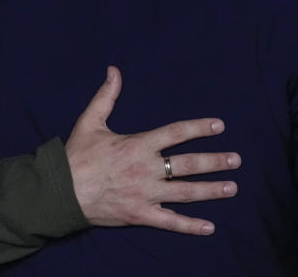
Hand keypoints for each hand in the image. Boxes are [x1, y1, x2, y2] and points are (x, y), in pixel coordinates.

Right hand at [65, 66, 240, 235]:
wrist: (60, 192)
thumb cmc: (76, 156)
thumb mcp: (90, 121)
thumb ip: (106, 96)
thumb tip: (114, 70)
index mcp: (138, 145)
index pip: (176, 133)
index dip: (199, 128)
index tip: (219, 126)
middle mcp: (147, 169)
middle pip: (188, 164)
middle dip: (215, 161)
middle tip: (236, 160)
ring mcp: (146, 194)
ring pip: (185, 192)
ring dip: (211, 190)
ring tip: (232, 186)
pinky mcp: (140, 215)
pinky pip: (170, 222)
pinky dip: (191, 226)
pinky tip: (210, 227)